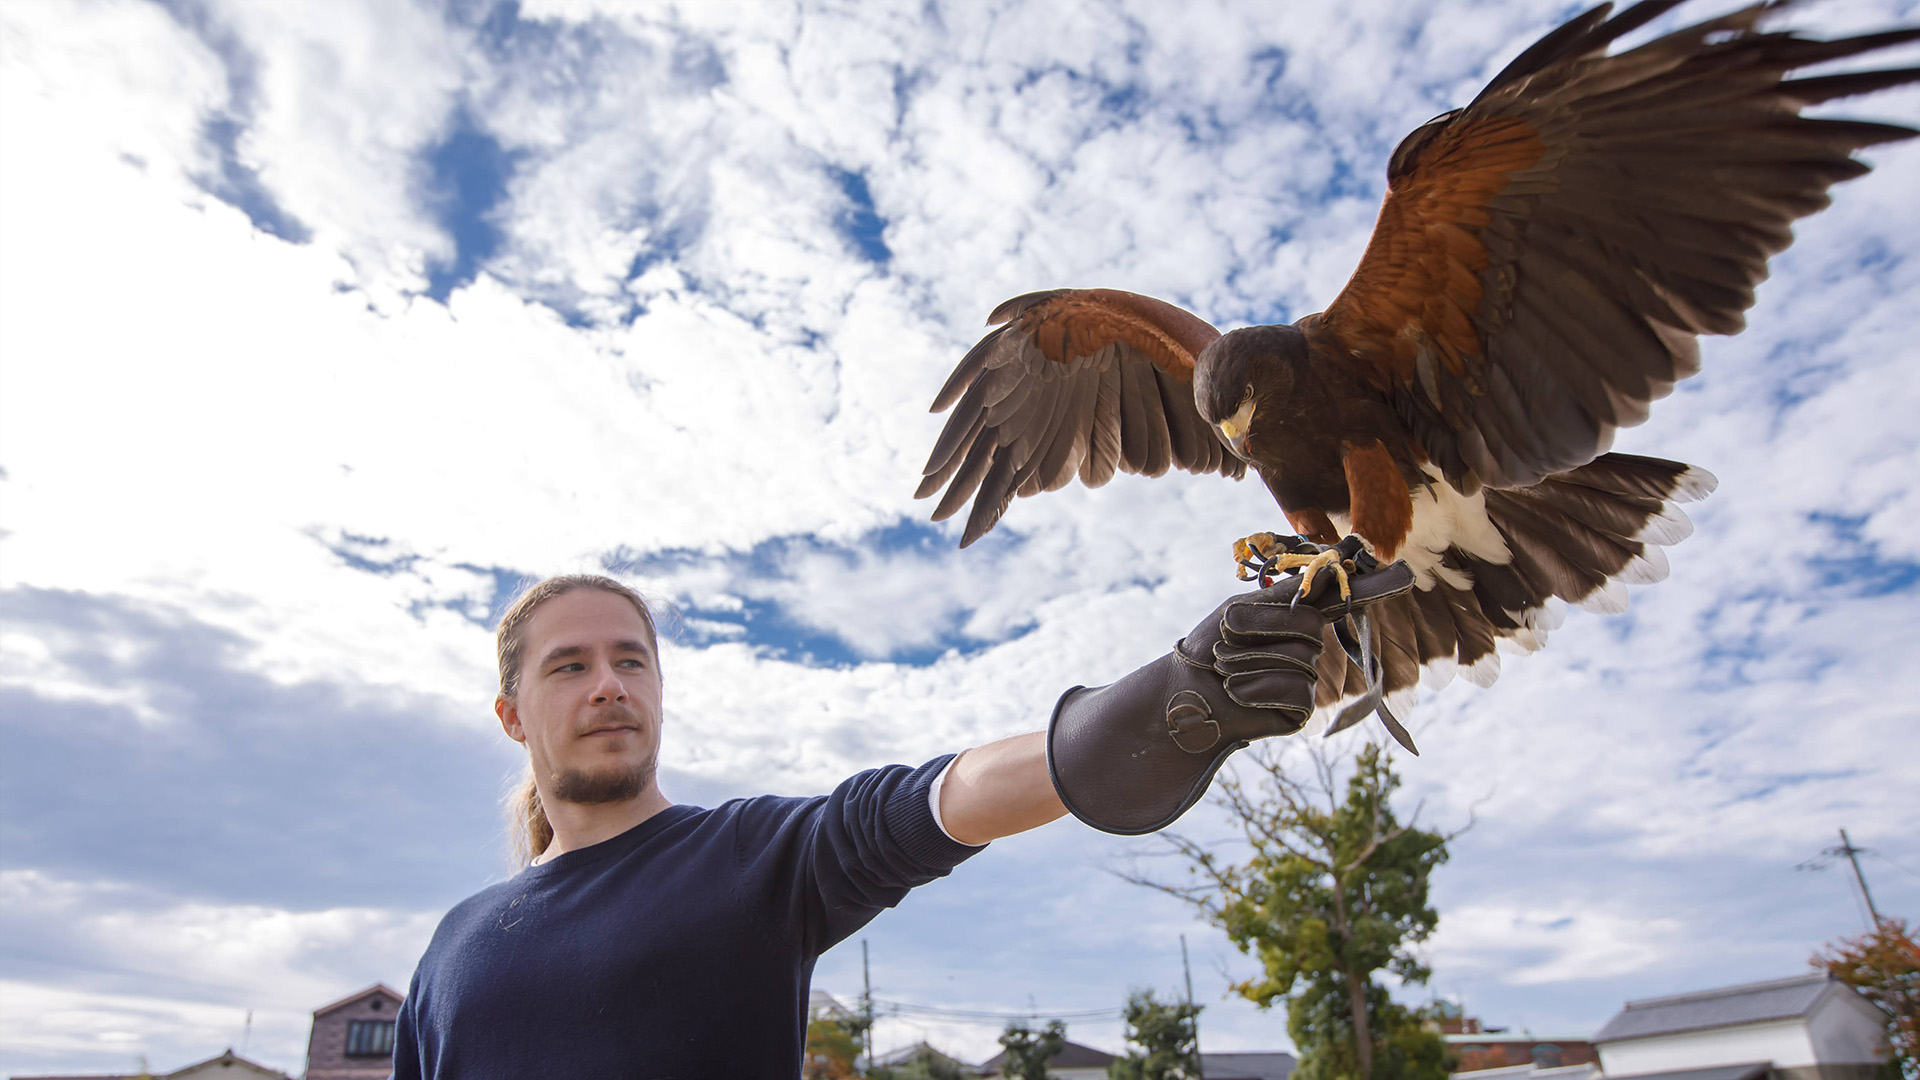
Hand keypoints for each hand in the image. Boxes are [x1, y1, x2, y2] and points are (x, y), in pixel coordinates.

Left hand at [1046, 554, 1413, 834]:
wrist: (1183, 694)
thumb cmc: (1209, 647)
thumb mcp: (1242, 610)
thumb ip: (1288, 596)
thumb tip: (1332, 568)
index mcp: (1296, 618)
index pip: (1341, 600)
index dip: (1374, 588)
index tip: (1406, 573)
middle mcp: (1309, 647)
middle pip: (1309, 627)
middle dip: (1260, 630)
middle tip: (1226, 642)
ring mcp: (1308, 680)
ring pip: (1300, 659)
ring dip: (1252, 660)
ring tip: (1226, 670)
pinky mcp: (1300, 711)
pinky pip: (1295, 690)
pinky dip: (1258, 688)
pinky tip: (1237, 693)